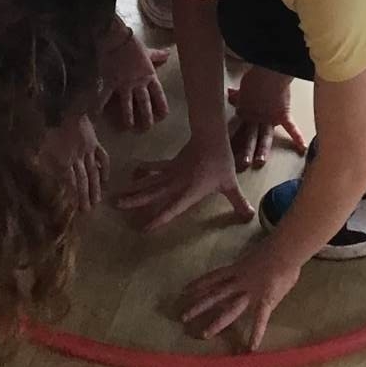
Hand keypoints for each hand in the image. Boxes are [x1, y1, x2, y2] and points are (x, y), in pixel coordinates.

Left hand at [39, 112, 109, 212]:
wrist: (63, 105)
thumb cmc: (48, 124)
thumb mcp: (37, 143)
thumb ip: (35, 159)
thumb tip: (32, 168)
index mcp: (63, 161)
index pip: (70, 182)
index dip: (74, 195)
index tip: (76, 207)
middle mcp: (77, 158)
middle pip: (83, 180)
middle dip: (85, 196)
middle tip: (89, 210)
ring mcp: (88, 150)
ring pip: (94, 171)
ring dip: (96, 187)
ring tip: (98, 200)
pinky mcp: (94, 142)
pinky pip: (103, 157)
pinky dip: (105, 168)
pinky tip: (106, 178)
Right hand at [98, 20, 169, 133]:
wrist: (115, 37)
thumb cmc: (131, 43)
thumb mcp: (147, 51)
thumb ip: (157, 55)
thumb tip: (168, 53)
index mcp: (149, 75)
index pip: (158, 94)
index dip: (162, 106)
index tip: (163, 117)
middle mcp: (138, 83)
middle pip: (145, 104)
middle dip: (146, 118)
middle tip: (146, 130)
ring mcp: (124, 84)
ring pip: (128, 106)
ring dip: (128, 118)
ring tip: (127, 128)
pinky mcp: (110, 82)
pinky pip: (105, 98)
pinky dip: (99, 107)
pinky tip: (96, 117)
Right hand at [115, 133, 252, 232]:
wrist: (212, 137)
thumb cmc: (221, 163)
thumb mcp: (230, 184)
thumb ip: (238, 202)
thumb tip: (250, 216)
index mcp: (189, 192)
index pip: (171, 209)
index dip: (157, 219)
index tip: (143, 229)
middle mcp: (176, 184)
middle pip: (151, 193)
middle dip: (134, 201)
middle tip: (115, 206)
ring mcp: (170, 173)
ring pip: (148, 182)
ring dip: (132, 189)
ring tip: (115, 195)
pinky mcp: (170, 163)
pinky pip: (154, 168)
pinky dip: (143, 170)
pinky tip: (133, 172)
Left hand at [180, 243, 301, 349]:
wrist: (286, 249)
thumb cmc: (278, 248)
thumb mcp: (259, 254)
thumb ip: (254, 264)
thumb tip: (257, 266)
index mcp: (239, 269)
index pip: (215, 277)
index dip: (200, 283)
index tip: (185, 290)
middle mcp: (240, 282)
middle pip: (216, 294)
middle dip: (200, 306)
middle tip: (183, 317)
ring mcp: (251, 292)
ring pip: (230, 309)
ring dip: (217, 322)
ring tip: (204, 335)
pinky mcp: (265, 300)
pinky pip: (260, 319)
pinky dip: (256, 332)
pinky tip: (252, 347)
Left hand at [227, 66, 307, 169]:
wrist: (269, 74)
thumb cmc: (255, 77)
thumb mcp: (243, 86)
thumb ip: (238, 94)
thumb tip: (230, 93)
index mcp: (245, 110)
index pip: (240, 121)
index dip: (236, 129)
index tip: (231, 141)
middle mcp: (255, 118)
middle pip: (249, 136)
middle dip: (245, 150)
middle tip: (242, 163)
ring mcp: (269, 119)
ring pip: (265, 137)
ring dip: (262, 150)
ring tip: (260, 162)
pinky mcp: (283, 116)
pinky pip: (291, 128)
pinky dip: (297, 137)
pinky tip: (302, 148)